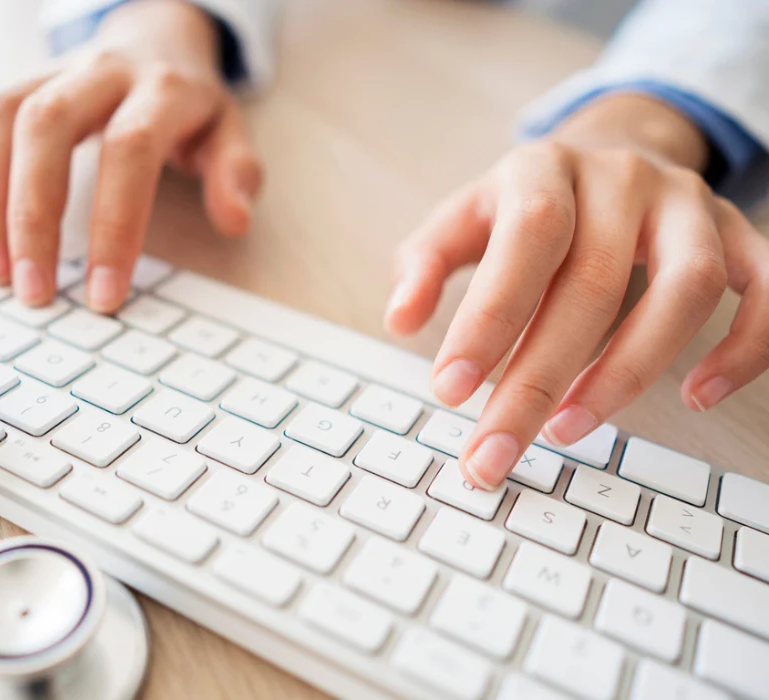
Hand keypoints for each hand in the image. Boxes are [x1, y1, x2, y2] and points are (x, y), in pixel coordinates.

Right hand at [0, 0, 261, 310]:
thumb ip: (237, 173)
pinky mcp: (18, 89)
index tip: (104, 293)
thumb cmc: (190, 104)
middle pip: (47, 126)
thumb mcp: (230, 131)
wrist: (155, 39)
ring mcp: (52, 75)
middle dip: (33, 214)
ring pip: (2, 121)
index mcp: (161, 86)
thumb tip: (235, 219)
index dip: (114, 223)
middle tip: (32, 290)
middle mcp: (100, 71)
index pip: (130, 149)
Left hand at [386, 93, 768, 488]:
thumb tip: (399, 319)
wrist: (608, 151)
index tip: (449, 392)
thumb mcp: (462, 218)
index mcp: (544, 170)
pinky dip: (745, 347)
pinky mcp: (735, 234)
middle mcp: (622, 180)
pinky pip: (766, 289)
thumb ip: (425, 262)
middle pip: (590, 285)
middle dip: (537, 380)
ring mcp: (687, 205)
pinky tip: (697, 396)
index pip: (524, 242)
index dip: (488, 319)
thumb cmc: (525, 204)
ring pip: (684, 288)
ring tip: (569, 429)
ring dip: (629, 371)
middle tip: (496, 449)